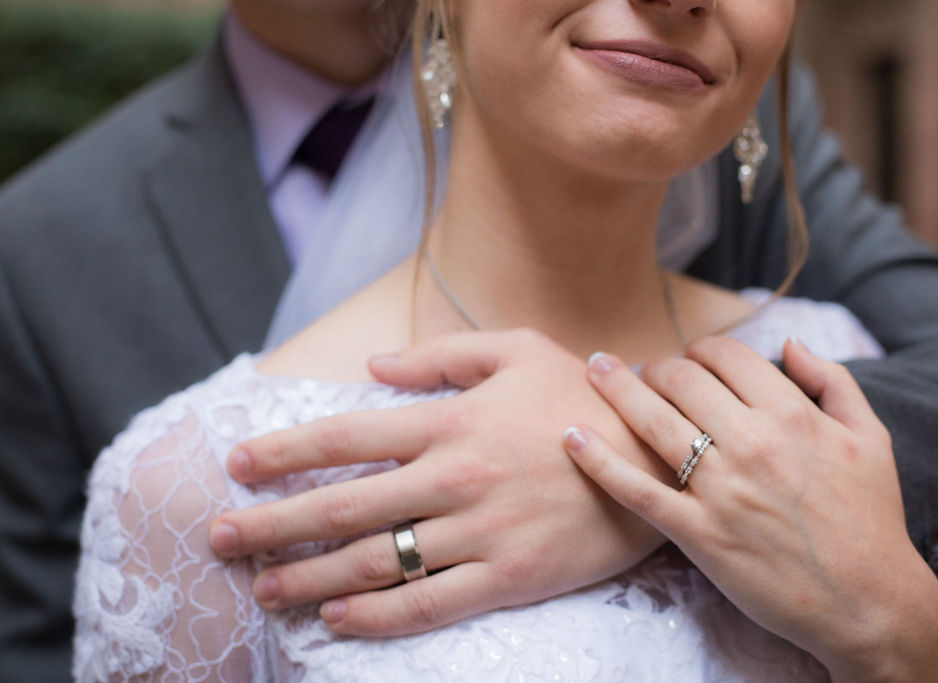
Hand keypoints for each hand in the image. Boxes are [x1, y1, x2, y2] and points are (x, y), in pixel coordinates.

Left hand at [209, 329, 671, 635]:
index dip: (286, 452)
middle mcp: (454, 477)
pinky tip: (337, 619)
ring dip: (309, 577)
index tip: (239, 465)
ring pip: (377, 562)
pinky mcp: (509, 575)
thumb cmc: (581, 397)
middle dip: (273, 525)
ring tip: (262, 588)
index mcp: (451, 420)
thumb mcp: (518, 349)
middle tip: (219, 538)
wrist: (657, 457)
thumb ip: (441, 354)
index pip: (347, 437)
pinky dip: (377, 616)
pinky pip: (430, 603)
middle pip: (344, 507)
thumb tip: (373, 368)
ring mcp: (480, 531)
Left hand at [563, 337, 937, 682]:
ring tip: (595, 369)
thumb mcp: (871, 438)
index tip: (691, 361)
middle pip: (682, 379)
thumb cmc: (871, 519)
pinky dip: (598, 461)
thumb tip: (789, 343)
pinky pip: (636, 490)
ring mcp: (720, 489)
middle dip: (659, 367)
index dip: (701, 351)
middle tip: (645, 370)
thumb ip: (833, 381)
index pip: (726, 356)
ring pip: (652, 422)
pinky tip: (571, 436)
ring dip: (617, 388)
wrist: (869, 602)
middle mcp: (752, 443)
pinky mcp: (697, 533)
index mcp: (792, 414)